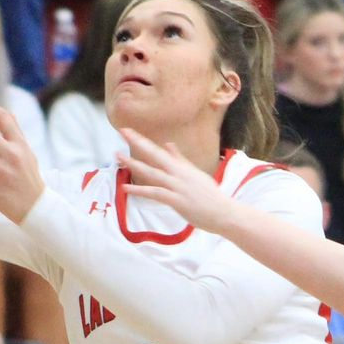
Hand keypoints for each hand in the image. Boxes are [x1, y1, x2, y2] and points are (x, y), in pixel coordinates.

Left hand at [120, 127, 237, 230]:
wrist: (225, 212)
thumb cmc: (211, 196)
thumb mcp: (196, 174)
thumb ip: (180, 160)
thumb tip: (168, 145)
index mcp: (182, 167)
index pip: (159, 150)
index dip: (143, 140)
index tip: (128, 131)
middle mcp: (179, 173)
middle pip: (155, 155)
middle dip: (138, 142)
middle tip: (122, 131)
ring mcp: (178, 186)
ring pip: (152, 172)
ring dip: (134, 164)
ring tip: (118, 157)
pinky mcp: (177, 200)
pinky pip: (156, 193)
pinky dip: (140, 190)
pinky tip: (126, 187)